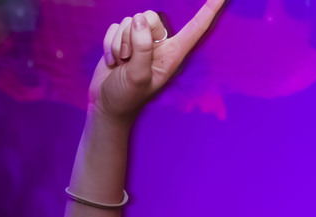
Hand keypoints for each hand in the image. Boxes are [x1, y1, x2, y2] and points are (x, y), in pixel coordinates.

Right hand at [88, 3, 226, 121]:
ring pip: (129, 21)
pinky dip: (109, 44)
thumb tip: (139, 20)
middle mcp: (159, 44)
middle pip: (149, 17)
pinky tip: (113, 61)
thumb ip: (142, 47)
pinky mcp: (123, 38)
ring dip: (120, 44)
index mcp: (172, 55)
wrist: (106, 105)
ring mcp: (141, 40)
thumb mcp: (137, 76)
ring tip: (122, 64)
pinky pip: (115, 27)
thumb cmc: (126, 97)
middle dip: (132, 36)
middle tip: (129, 60)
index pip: (195, 28)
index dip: (209, 11)